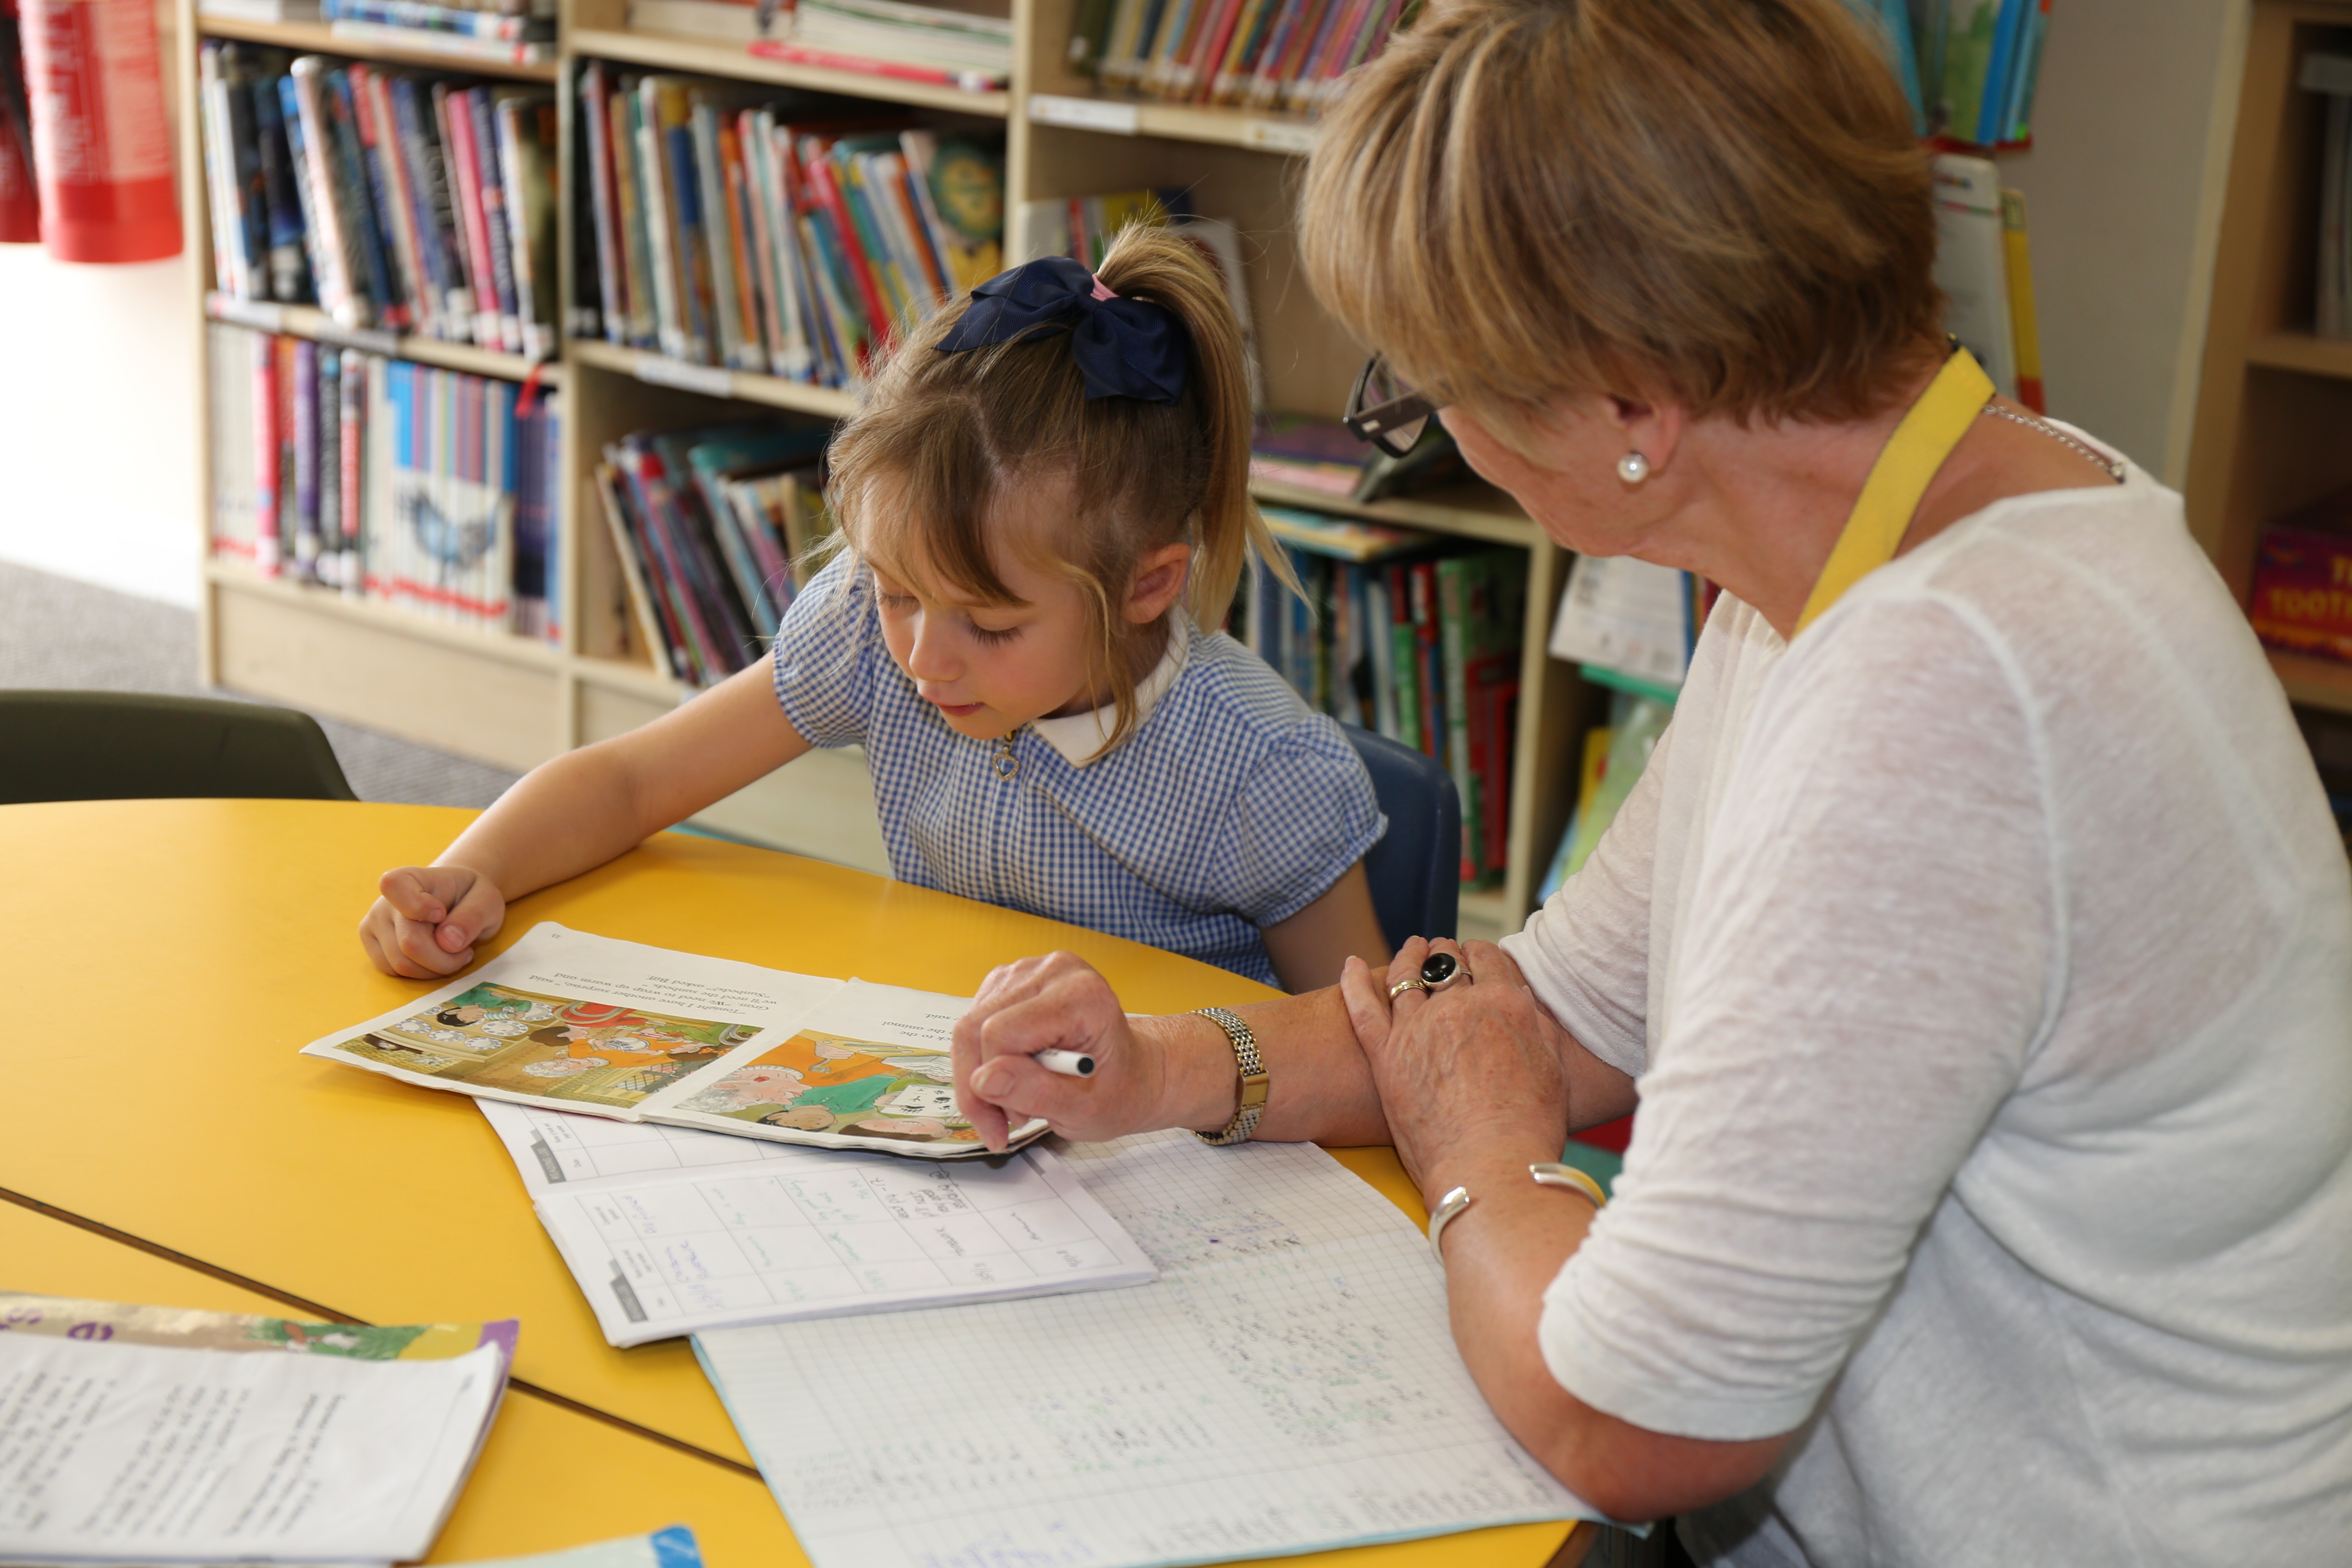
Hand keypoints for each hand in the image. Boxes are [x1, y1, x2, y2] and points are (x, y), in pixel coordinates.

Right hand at [359, 865, 505, 977]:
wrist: (454, 902)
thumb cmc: (470, 898)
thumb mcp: (487, 900)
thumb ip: (472, 916)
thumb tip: (448, 942)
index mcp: (411, 877)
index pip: (395, 886)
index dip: (419, 906)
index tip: (442, 913)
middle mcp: (385, 900)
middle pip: (410, 943)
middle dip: (445, 958)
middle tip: (465, 951)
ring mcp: (373, 924)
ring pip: (402, 964)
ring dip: (435, 968)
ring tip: (452, 953)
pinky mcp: (372, 945)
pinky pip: (394, 972)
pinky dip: (421, 973)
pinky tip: (436, 959)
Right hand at [953, 952, 1171, 1150]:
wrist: (1133, 1073)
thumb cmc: (1118, 1089)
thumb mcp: (1084, 1110)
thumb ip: (1035, 1093)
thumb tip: (983, 1080)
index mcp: (1081, 994)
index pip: (1001, 1033)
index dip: (994, 1084)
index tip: (1014, 1121)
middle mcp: (1054, 971)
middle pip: (976, 1027)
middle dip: (980, 1085)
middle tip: (1004, 1123)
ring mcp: (1030, 970)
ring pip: (969, 1026)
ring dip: (979, 1075)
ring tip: (1015, 1103)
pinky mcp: (1012, 981)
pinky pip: (974, 1021)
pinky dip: (983, 1060)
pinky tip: (1010, 1078)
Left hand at [1339, 937, 1571, 1202]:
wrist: (1490, 1169)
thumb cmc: (1529, 1130)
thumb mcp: (1551, 1070)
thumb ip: (1536, 1029)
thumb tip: (1522, 999)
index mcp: (1504, 1004)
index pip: (1489, 959)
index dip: (1481, 953)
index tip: (1476, 955)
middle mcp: (1459, 1006)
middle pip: (1447, 964)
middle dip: (1446, 954)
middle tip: (1443, 953)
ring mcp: (1417, 1028)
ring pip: (1405, 976)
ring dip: (1409, 957)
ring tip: (1411, 949)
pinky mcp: (1385, 1055)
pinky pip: (1362, 1008)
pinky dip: (1352, 982)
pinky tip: (1349, 964)